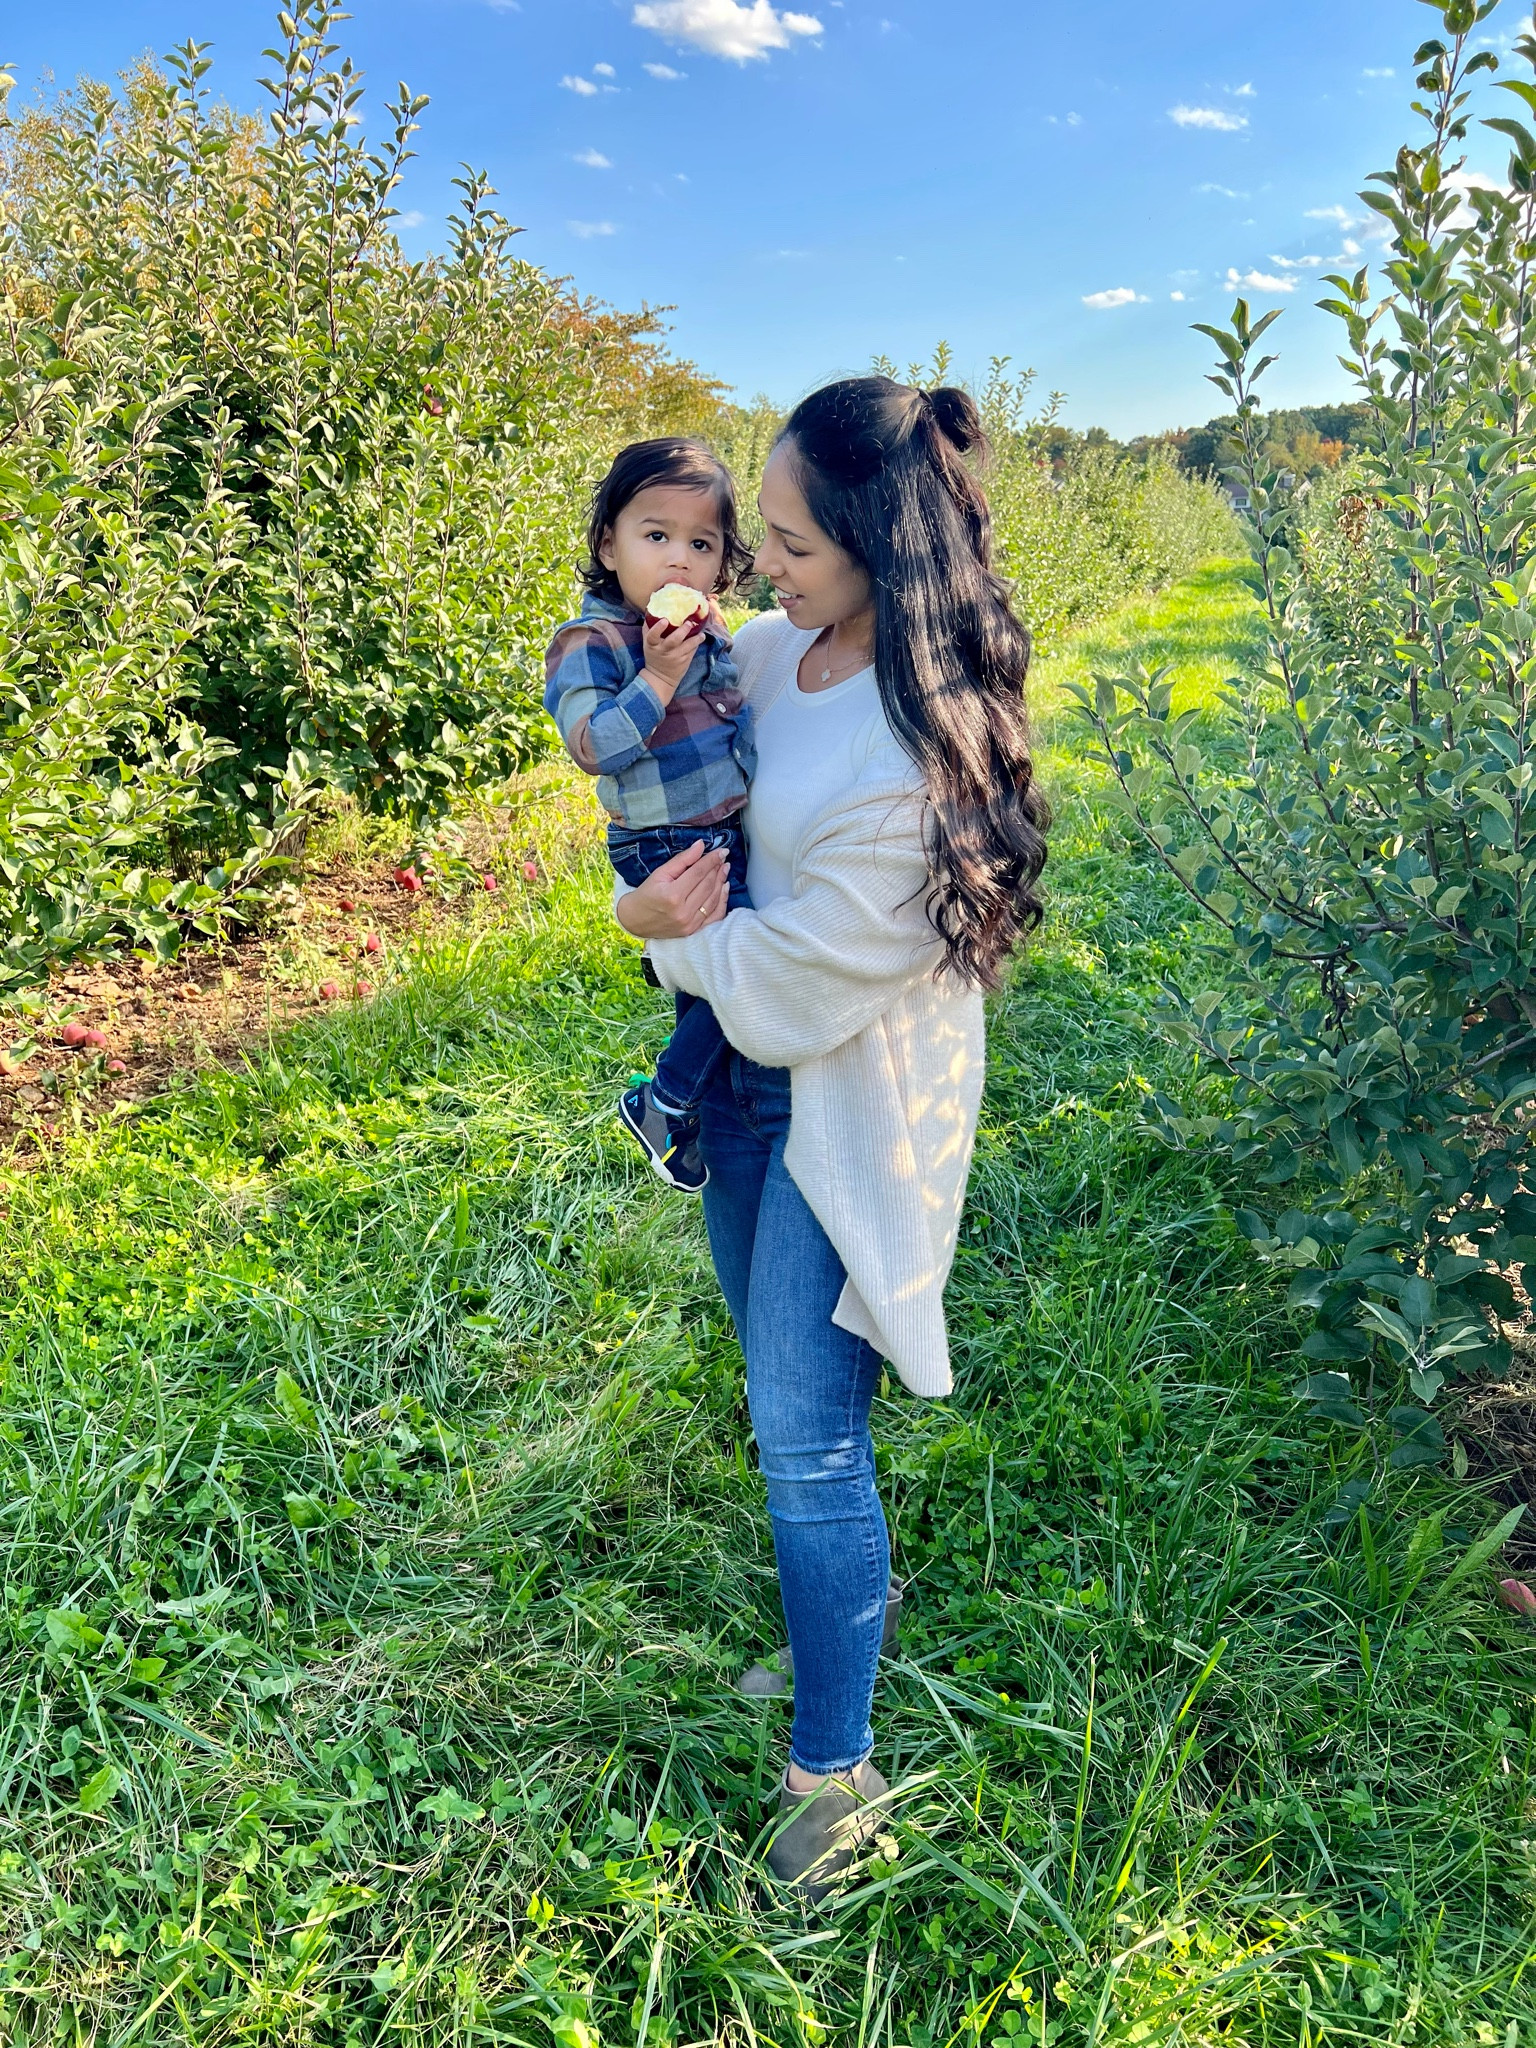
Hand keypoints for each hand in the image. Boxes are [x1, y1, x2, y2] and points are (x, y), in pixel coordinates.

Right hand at [616, 839, 730, 939]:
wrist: (635, 921)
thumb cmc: (646, 894)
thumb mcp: (660, 873)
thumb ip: (682, 860)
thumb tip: (701, 845)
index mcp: (672, 895)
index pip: (698, 873)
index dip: (711, 860)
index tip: (722, 851)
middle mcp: (683, 911)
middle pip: (708, 885)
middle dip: (718, 869)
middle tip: (723, 858)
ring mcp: (690, 924)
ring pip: (714, 900)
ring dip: (722, 882)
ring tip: (724, 869)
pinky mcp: (694, 931)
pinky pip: (715, 916)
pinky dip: (723, 901)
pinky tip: (724, 888)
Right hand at [639, 610, 703, 699]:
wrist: (660, 677)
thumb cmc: (654, 655)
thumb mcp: (647, 643)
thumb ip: (649, 628)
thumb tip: (652, 608)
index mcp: (653, 645)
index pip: (652, 636)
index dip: (658, 628)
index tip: (665, 620)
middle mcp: (664, 651)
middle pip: (673, 640)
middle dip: (682, 631)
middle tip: (689, 623)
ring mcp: (675, 657)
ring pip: (688, 646)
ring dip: (696, 639)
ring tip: (701, 634)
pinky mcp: (684, 662)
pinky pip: (692, 650)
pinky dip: (697, 643)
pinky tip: (700, 637)